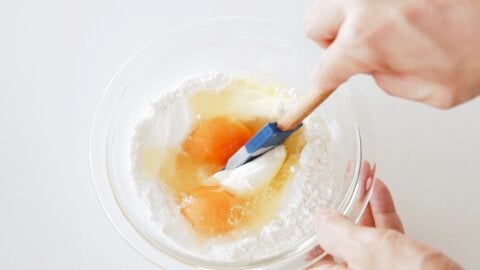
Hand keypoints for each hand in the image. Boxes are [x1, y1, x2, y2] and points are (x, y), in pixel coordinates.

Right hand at [305, 0, 479, 107]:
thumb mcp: (435, 92)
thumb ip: (390, 84)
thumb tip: (376, 70)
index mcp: (368, 39)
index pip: (323, 68)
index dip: (325, 82)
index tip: (326, 82)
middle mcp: (363, 3)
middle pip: (314, 25)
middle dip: (329, 42)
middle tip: (354, 49)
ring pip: (332, 2)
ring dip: (346, 18)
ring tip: (379, 27)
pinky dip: (371, 5)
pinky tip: (397, 11)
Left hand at [311, 180, 462, 269]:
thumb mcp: (366, 252)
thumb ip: (339, 235)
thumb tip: (320, 220)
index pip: (317, 253)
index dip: (315, 226)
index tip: (316, 201)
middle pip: (342, 238)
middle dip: (343, 205)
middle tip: (340, 180)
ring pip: (366, 232)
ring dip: (364, 202)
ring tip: (361, 176)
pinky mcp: (403, 264)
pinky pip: (387, 234)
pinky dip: (383, 210)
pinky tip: (378, 191)